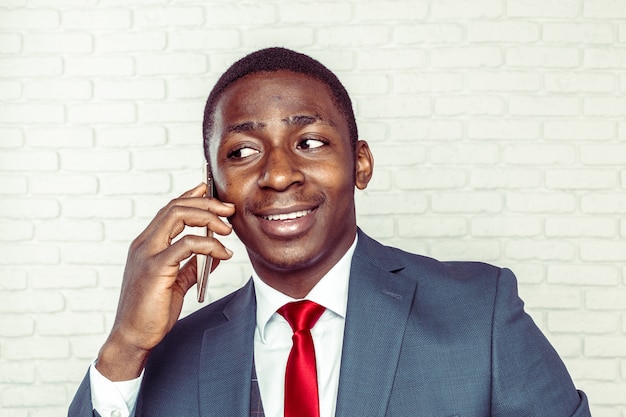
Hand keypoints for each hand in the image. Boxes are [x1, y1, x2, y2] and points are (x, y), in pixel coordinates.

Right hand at [96, 183, 235, 380]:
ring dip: (208, 217)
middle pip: (175, 207)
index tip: (209, 190)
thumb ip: (192, 267)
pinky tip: (222, 253)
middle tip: (228, 210)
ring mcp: (147, 254)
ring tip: (228, 229)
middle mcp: (144, 244)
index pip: (169, 210)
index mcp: (147, 245)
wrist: (134, 337)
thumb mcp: (176, 284)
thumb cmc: (151, 312)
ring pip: (178, 216)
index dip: (190, 196)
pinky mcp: (155, 268)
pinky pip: (185, 245)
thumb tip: (214, 255)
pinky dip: (208, 245)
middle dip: (205, 203)